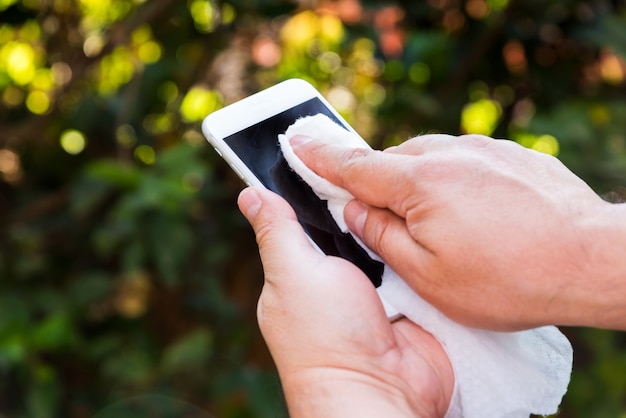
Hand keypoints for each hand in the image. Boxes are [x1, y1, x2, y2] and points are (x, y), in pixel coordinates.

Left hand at [238, 187, 453, 417]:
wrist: (383, 391)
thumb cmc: (325, 337)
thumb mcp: (293, 272)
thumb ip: (276, 232)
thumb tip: (249, 194)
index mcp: (301, 272)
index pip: (312, 217)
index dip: (326, 189)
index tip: (339, 155)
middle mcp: (338, 281)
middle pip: (355, 225)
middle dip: (367, 207)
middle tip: (380, 178)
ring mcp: (377, 293)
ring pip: (389, 241)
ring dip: (396, 230)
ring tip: (406, 203)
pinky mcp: (411, 302)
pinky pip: (417, 264)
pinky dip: (421, 253)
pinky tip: (428, 229)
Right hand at [290, 133, 625, 330]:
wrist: (592, 260)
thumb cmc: (510, 278)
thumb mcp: (428, 274)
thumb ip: (382, 236)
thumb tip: (355, 210)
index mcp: (419, 184)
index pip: (353, 165)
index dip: (319, 155)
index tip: (296, 141)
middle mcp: (448, 156)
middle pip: (394, 164)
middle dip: (383, 188)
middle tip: (391, 223)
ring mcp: (483, 151)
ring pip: (431, 163)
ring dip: (424, 189)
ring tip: (450, 232)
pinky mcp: (511, 155)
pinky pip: (466, 164)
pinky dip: (458, 185)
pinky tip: (481, 219)